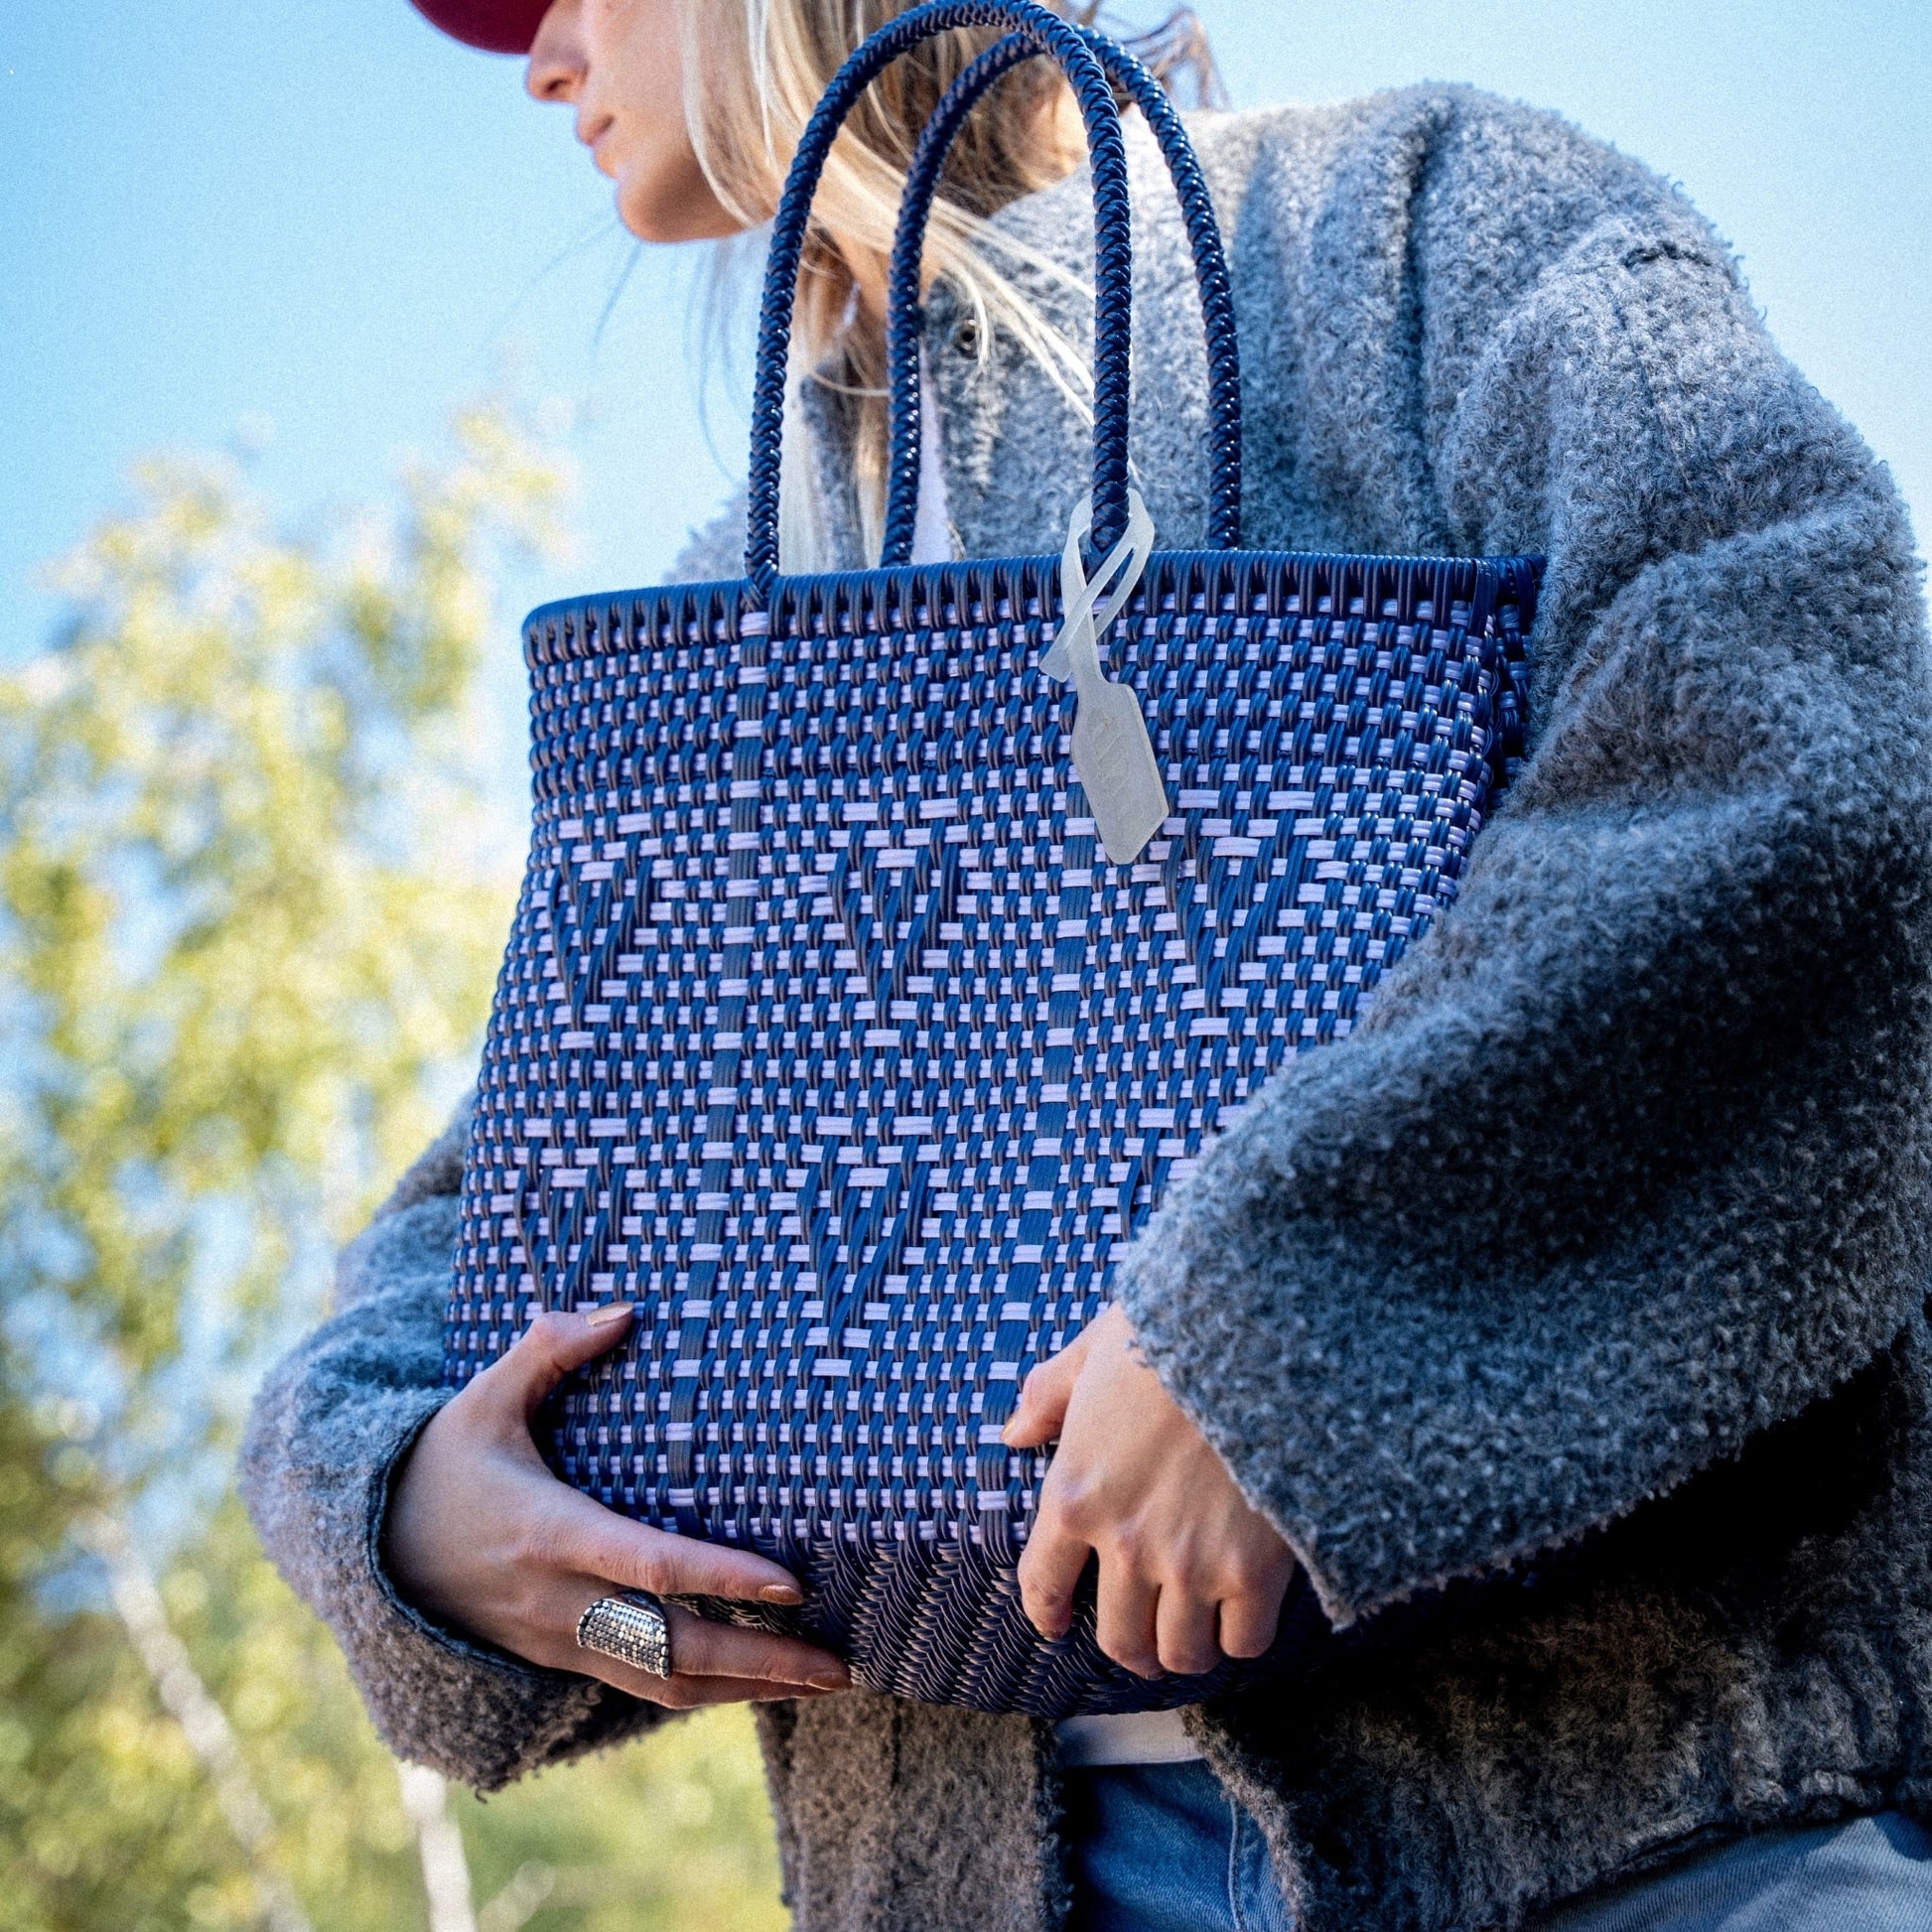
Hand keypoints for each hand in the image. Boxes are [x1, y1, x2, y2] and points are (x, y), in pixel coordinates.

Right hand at [387, 1306, 849, 1708]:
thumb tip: (624, 1309)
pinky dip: (709, 1694)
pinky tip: (766, 1681)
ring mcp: (560, 1642)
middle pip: (674, 1650)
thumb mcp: (484, 1399)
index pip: (649, 1565)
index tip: (792, 1583)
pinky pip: (645, 1691)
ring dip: (750, 1689)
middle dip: (763, 1661)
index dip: (720, 1577)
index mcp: (548, 1532)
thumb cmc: (443, 1463)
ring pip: (666, 1686)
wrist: (374, 1553)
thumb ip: (549, 1349)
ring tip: (827, 1681)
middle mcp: (559, 1601)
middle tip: (843, 1664)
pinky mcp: (563, 1662)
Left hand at [1002, 1302, 1293, 1678]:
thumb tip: (1014, 1433)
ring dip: (1187, 1649)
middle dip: (1132, 1646)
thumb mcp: (1092, 1351)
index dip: (1048, 1614)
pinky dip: (1243, 1635)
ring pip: (1182, 1653)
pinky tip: (1246, 1612)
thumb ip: (1048, 1396)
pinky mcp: (1255, 1570)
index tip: (1058, 1624)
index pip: (1043, 1585)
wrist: (1254, 1335)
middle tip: (1145, 1639)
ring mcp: (1190, 1563)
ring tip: (1198, 1634)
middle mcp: (1124, 1543)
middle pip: (1122, 1640)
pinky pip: (1244, 1641)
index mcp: (1075, 1494)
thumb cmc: (1171, 1331)